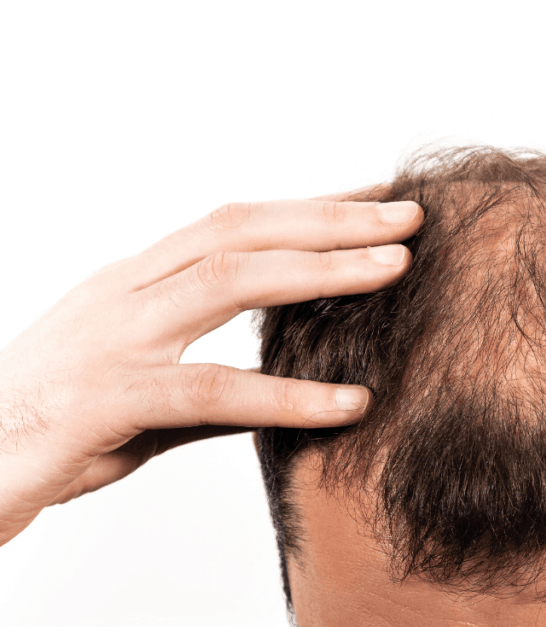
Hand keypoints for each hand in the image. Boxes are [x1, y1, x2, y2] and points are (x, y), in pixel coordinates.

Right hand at [0, 188, 421, 545]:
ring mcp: (115, 339)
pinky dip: (286, 396)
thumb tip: (289, 380)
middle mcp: (127, 291)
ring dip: (321, 272)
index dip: (311, 208)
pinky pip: (211, 391)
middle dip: (332, 219)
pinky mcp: (107, 400)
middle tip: (409, 216)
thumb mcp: (143, 380)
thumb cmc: (55, 424)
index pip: (236, 222)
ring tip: (396, 270)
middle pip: (242, 230)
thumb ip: (213, 373)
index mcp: (136, 280)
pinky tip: (348, 403)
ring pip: (230, 282)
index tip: (376, 202)